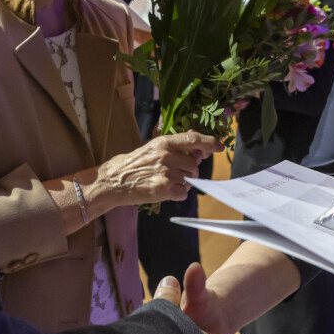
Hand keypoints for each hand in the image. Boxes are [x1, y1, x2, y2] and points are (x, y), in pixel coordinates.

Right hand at [95, 131, 222, 206]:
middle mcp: (167, 156)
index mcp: (163, 142)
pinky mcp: (164, 189)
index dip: (210, 142)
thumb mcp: (151, 148)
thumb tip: (196, 146)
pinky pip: (183, 193)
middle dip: (190, 170)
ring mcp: (166, 173)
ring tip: (166, 182)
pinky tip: (165, 191)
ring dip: (183, 183)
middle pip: (194, 164)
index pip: (193, 139)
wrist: (114, 181)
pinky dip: (178, 194)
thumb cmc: (131, 164)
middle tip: (176, 173)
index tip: (220, 146)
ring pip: (189, 179)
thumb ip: (172, 147)